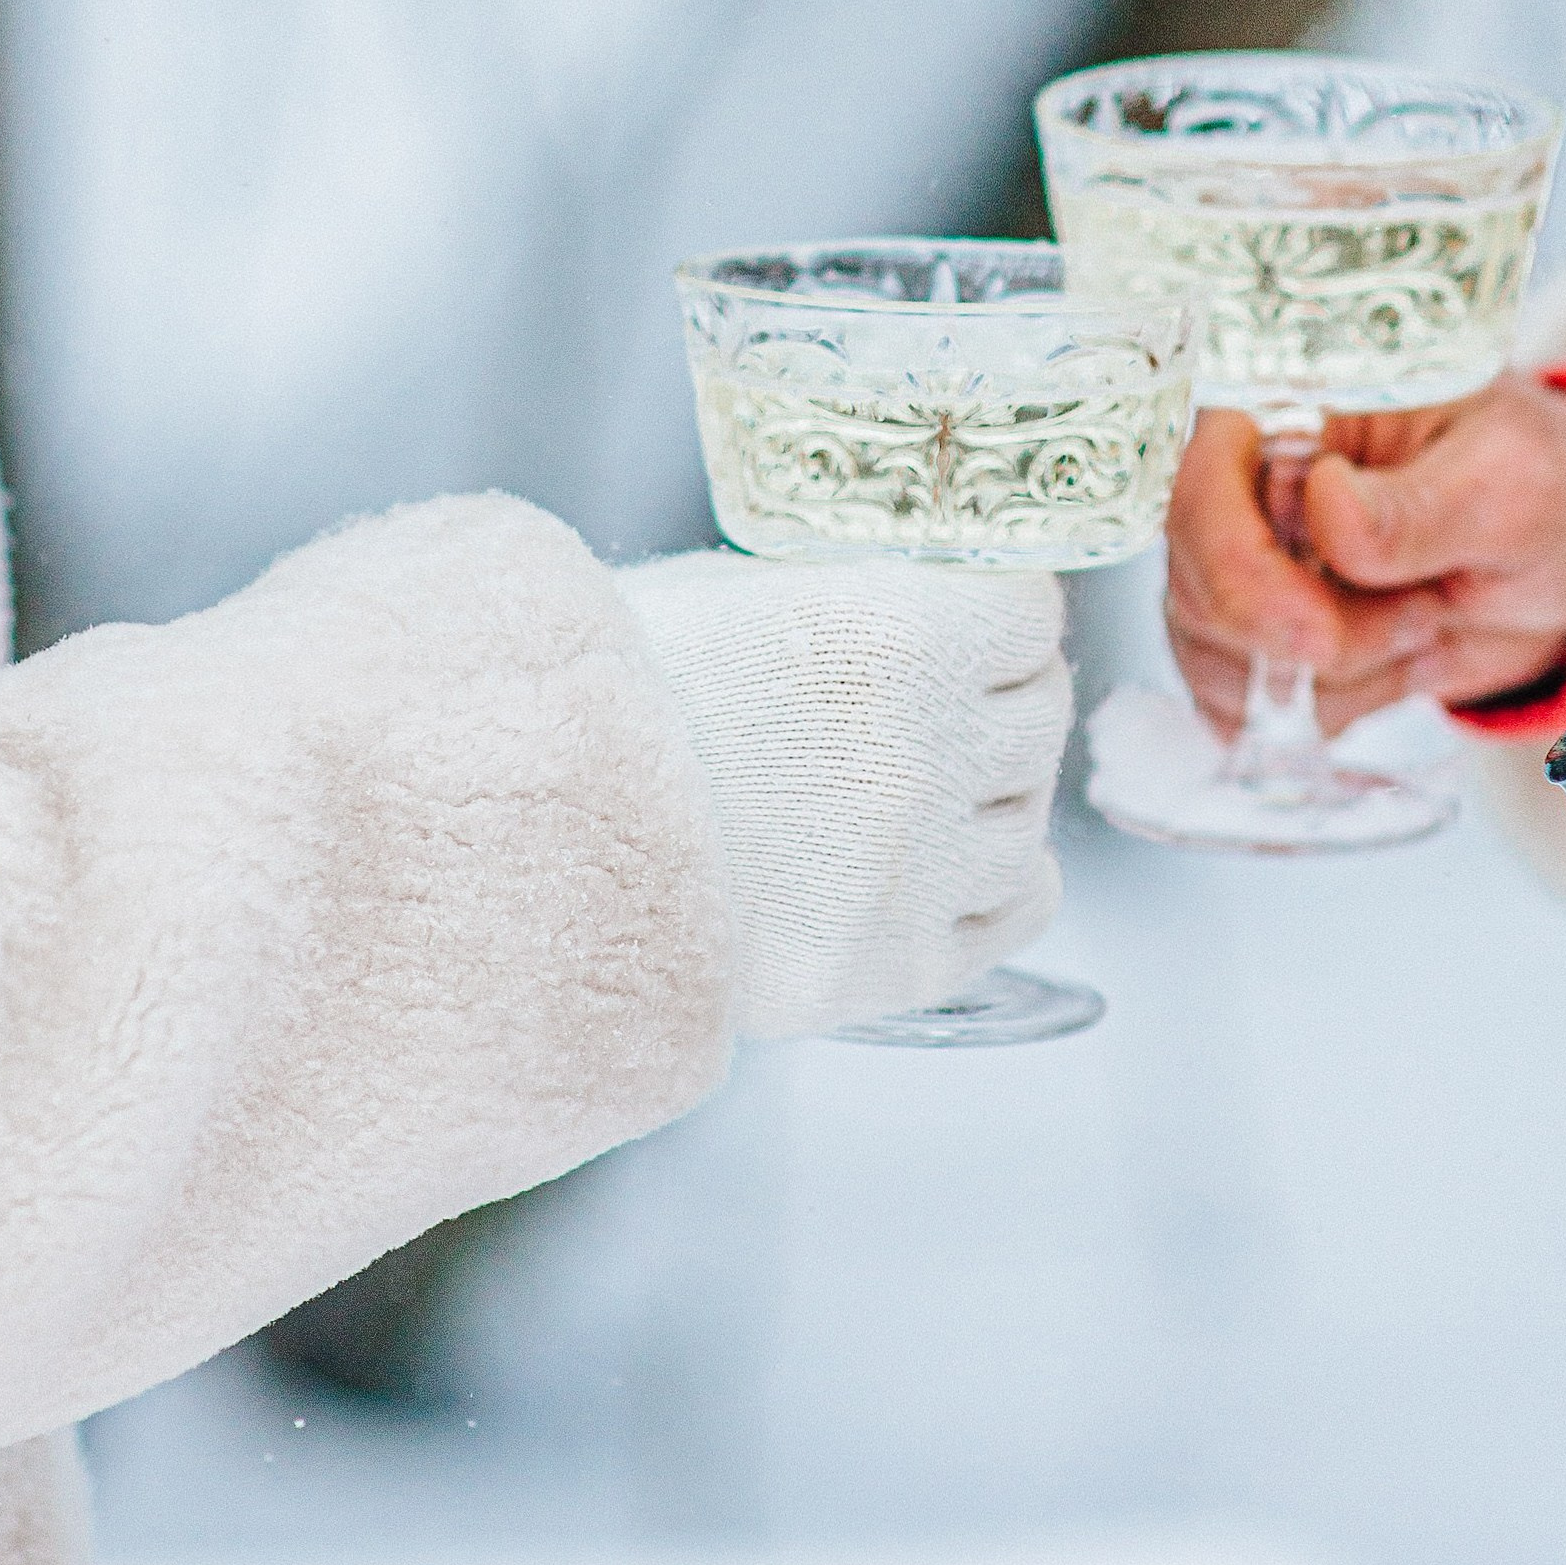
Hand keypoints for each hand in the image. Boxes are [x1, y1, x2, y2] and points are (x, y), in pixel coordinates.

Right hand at [614, 557, 1071, 1036]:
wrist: (525, 841)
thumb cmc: (614, 703)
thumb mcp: (741, 600)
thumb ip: (857, 602)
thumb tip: (937, 604)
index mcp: (898, 633)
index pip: (1031, 615)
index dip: (997, 623)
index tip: (966, 633)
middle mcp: (927, 750)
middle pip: (1040, 716)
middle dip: (994, 709)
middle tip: (929, 719)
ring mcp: (921, 866)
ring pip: (1028, 818)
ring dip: (985, 802)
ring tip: (903, 801)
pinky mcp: (900, 965)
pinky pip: (1019, 911)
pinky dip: (995, 887)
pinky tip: (939, 870)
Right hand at [1165, 374, 1565, 735]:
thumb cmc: (1549, 486)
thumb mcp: (1514, 487)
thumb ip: (1421, 507)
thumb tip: (1326, 508)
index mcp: (1295, 409)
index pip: (1197, 483)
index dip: (1237, 571)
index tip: (1319, 636)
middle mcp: (1251, 484)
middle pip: (1196, 586)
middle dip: (1306, 639)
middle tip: (1421, 618)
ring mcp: (1249, 564)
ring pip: (1215, 656)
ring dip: (1331, 677)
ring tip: (1424, 621)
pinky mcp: (1262, 638)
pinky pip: (1244, 704)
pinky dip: (1328, 710)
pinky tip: (1400, 662)